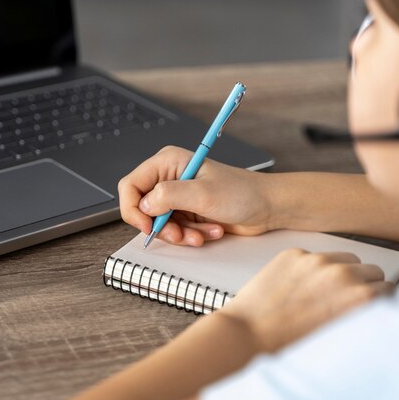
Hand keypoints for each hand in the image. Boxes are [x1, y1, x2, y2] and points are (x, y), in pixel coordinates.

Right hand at [118, 145, 278, 245]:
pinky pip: (174, 231)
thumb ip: (169, 196)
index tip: (146, 225)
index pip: (130, 185)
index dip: (132, 208)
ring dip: (180, 235)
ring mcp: (177, 197)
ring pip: (158, 224)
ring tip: (201, 234)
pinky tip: (210, 231)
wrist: (267, 207)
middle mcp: (168, 178)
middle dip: (161, 227)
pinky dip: (190, 236)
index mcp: (167, 163)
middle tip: (179, 235)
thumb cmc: (243, 193)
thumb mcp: (203, 194)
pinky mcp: (185, 212)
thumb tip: (143, 205)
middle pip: (142, 209)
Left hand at [220, 248, 393, 351]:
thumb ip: (358, 315)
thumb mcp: (339, 335)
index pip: (388, 288)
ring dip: (342, 270)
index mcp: (361, 298)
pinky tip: (300, 285)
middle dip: (363, 283)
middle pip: (372, 270)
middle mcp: (343, 274)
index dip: (378, 299)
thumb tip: (371, 303)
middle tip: (346, 299)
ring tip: (325, 291)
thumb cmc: (290, 344)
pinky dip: (312, 267)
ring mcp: (316, 260)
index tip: (370, 304)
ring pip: (347, 258)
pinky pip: (316, 255)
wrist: (247, 334)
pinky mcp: (294, 254)